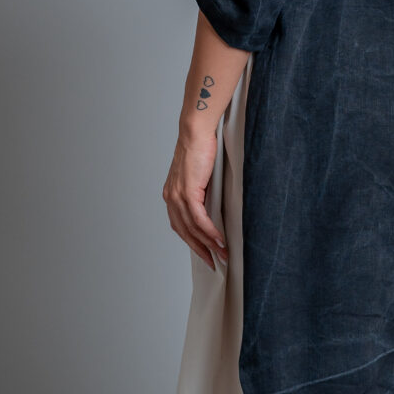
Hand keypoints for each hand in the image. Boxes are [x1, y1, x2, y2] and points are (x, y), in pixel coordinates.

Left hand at [163, 124, 227, 268]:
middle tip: (214, 262)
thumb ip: (202, 194)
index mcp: (171, 195)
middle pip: (185, 232)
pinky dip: (209, 232)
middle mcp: (171, 197)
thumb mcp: (200, 177)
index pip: (180, 226)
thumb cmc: (200, 149)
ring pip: (192, 228)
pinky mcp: (188, 192)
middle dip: (200, 250)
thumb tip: (214, 209)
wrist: (196, 132)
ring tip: (223, 253)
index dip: (192, 242)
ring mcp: (178, 195)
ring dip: (209, 244)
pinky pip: (199, 219)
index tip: (205, 253)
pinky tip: (219, 240)